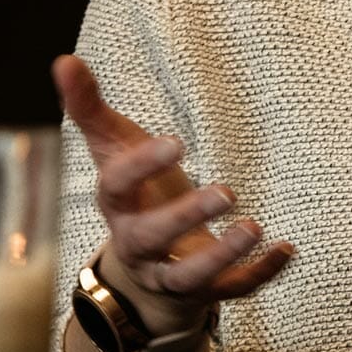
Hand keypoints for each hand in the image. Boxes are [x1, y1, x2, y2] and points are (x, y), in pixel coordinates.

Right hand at [54, 53, 293, 334]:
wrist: (144, 265)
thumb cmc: (135, 192)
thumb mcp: (114, 148)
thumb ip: (90, 107)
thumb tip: (64, 60)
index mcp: (117, 204)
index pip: (118, 186)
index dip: (143, 166)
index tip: (176, 142)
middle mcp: (138, 243)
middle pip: (152, 237)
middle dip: (186, 216)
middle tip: (226, 192)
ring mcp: (171, 272)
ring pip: (190, 275)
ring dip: (222, 255)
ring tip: (254, 227)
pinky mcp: (205, 291)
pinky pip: (232, 290)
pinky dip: (260, 273)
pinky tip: (287, 249)